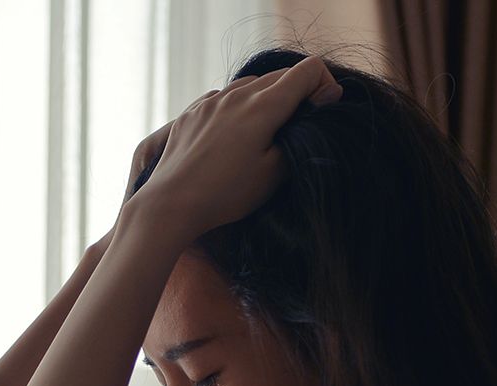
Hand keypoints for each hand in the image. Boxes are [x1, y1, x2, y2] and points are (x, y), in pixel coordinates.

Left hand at [122, 55, 340, 240]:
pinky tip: (235, 131)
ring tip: (267, 130)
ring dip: (268, 97)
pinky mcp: (192, 112)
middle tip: (299, 125)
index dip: (325, 86)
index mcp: (264, 106)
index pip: (308, 71)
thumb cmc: (226, 193)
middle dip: (299, 91)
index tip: (323, 111)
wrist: (171, 202)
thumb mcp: (274, 174)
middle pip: (281, 74)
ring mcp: (211, 100)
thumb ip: (299, 136)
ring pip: (251, 83)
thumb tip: (315, 110)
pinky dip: (239, 105)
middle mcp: (237, 94)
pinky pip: (224, 96)